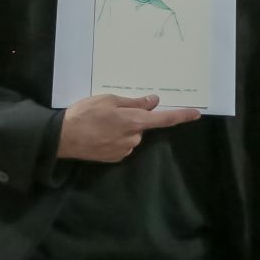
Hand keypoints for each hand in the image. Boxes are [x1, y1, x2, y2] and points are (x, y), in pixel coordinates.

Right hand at [58, 93, 200, 162]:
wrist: (62, 138)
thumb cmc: (85, 114)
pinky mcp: (115, 158)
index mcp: (135, 121)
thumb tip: (154, 102)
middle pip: (142, 126)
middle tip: (110, 112)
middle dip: (132, 119)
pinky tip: (99, 135)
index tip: (197, 114)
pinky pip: (122, 145)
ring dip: (122, 129)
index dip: (182, 116)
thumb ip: (134, 103)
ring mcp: (124, 150)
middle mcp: (134, 138)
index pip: (164, 119)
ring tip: (100, 124)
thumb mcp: (109, 100)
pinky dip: (115, 139)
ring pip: (131, 136)